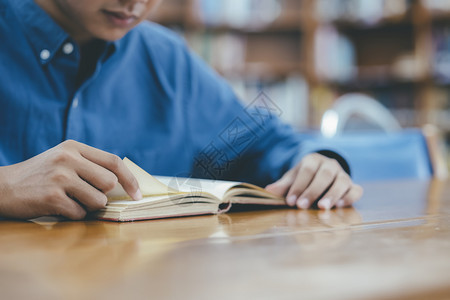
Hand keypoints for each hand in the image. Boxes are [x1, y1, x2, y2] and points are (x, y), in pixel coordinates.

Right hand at [0, 140, 140, 219]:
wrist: (2, 187)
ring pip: (98, 200)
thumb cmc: (40, 175)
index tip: (137, 194)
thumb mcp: (63, 159)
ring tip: (70, 200)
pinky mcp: (52, 197)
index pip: (113, 161)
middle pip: (109, 182)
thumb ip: (90, 165)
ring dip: (88, 207)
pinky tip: (58, 207)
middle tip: (86, 195)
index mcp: (74, 147)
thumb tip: (124, 182)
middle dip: (103, 194)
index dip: (130, 179)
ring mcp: (60, 177)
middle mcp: (68, 158)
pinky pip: (80, 213)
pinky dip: (73, 215)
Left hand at [265, 153, 362, 209]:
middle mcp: (330, 165)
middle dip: (313, 191)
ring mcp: (343, 174)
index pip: (306, 170)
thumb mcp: (293, 178)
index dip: (298, 186)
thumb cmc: (304, 178)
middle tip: (302, 206)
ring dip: (332, 195)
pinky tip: (339, 206)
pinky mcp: (353, 185)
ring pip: (341, 181)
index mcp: (313, 160)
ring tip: (322, 207)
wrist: (322, 173)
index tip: (290, 201)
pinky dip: (349, 198)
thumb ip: (283, 185)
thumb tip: (269, 191)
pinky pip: (356, 190)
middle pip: (324, 175)